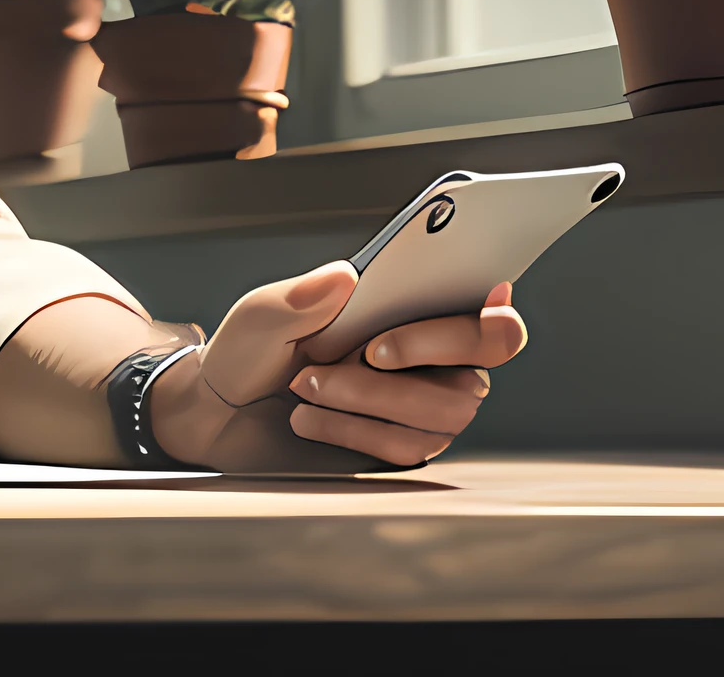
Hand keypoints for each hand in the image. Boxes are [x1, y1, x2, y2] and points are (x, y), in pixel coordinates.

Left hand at [148, 266, 524, 472]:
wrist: (223, 411)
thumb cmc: (251, 351)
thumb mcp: (262, 316)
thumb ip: (300, 296)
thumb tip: (347, 277)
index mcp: (410, 308)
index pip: (487, 312)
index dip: (499, 313)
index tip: (490, 300)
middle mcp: (431, 357)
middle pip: (480, 364)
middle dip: (423, 351)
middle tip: (368, 350)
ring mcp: (421, 406)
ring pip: (443, 411)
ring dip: (370, 397)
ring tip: (309, 385)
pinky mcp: (400, 447)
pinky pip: (409, 447)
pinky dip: (354, 430)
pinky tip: (310, 418)